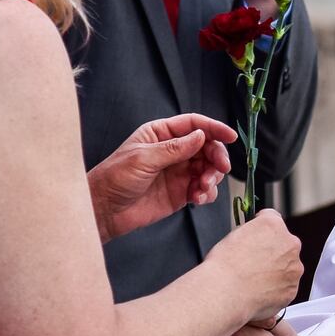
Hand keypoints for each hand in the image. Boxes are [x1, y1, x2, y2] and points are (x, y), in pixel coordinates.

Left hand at [88, 114, 236, 239]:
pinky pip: (203, 189)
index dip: (214, 128)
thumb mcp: (143, 158)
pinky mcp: (180, 192)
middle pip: (206, 147)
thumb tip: (201, 136)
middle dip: (216, 157)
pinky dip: (207, 193)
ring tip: (202, 188)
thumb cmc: (114, 178)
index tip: (230, 136)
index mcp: (160, 134)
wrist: (104, 210)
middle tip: (219, 169)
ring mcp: (178, 172)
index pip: (193, 124)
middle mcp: (172, 151)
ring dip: (212, 177)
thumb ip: (174, 148)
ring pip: (208, 168)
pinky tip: (198, 198)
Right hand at [205, 209, 302, 319]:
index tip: (256, 237)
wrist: (225, 293)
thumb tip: (254, 237)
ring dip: (276, 270)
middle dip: (272, 251)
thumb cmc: (225, 265)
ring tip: (254, 279)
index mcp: (274, 225)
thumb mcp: (234, 233)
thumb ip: (252, 231)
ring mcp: (294, 268)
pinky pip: (285, 286)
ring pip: (287, 266)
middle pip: (284, 244)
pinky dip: (275, 288)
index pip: (272, 219)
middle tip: (253, 262)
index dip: (261, 229)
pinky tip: (259, 290)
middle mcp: (290, 244)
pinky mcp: (292, 289)